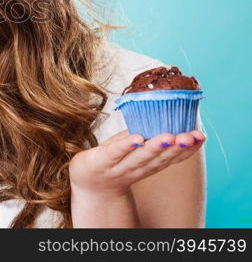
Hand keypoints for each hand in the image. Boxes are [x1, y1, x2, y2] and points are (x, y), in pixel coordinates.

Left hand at [69, 129, 205, 196]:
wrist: (88, 182)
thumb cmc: (112, 159)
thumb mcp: (132, 147)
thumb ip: (147, 134)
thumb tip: (164, 109)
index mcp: (148, 164)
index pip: (171, 157)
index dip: (187, 148)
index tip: (202, 136)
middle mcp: (138, 168)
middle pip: (159, 158)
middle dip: (177, 147)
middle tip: (190, 137)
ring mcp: (119, 167)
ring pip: (140, 157)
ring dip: (156, 147)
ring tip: (169, 137)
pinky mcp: (101, 162)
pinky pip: (115, 153)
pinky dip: (126, 146)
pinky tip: (137, 138)